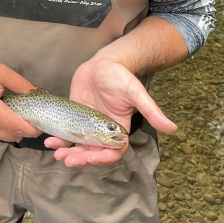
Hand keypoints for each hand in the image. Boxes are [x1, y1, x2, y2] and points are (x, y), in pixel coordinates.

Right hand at [0, 60, 40, 141]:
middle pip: (15, 135)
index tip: (42, 123)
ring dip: (15, 130)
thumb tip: (36, 92)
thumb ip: (20, 83)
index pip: (20, 127)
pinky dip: (3, 128)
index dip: (34, 128)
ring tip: (21, 116)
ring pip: (5, 136)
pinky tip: (5, 116)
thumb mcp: (0, 72)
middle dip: (27, 130)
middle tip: (35, 120)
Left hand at [45, 57, 175, 166]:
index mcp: (118, 130)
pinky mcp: (74, 117)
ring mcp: (86, 125)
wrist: (104, 62)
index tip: (91, 158)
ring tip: (58, 154)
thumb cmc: (122, 77)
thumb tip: (173, 128)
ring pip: (77, 146)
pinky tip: (49, 140)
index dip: (102, 158)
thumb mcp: (136, 93)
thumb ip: (152, 111)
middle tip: (68, 160)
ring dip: (68, 153)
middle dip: (80, 159)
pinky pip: (65, 132)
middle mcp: (101, 131)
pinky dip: (58, 139)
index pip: (112, 152)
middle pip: (92, 152)